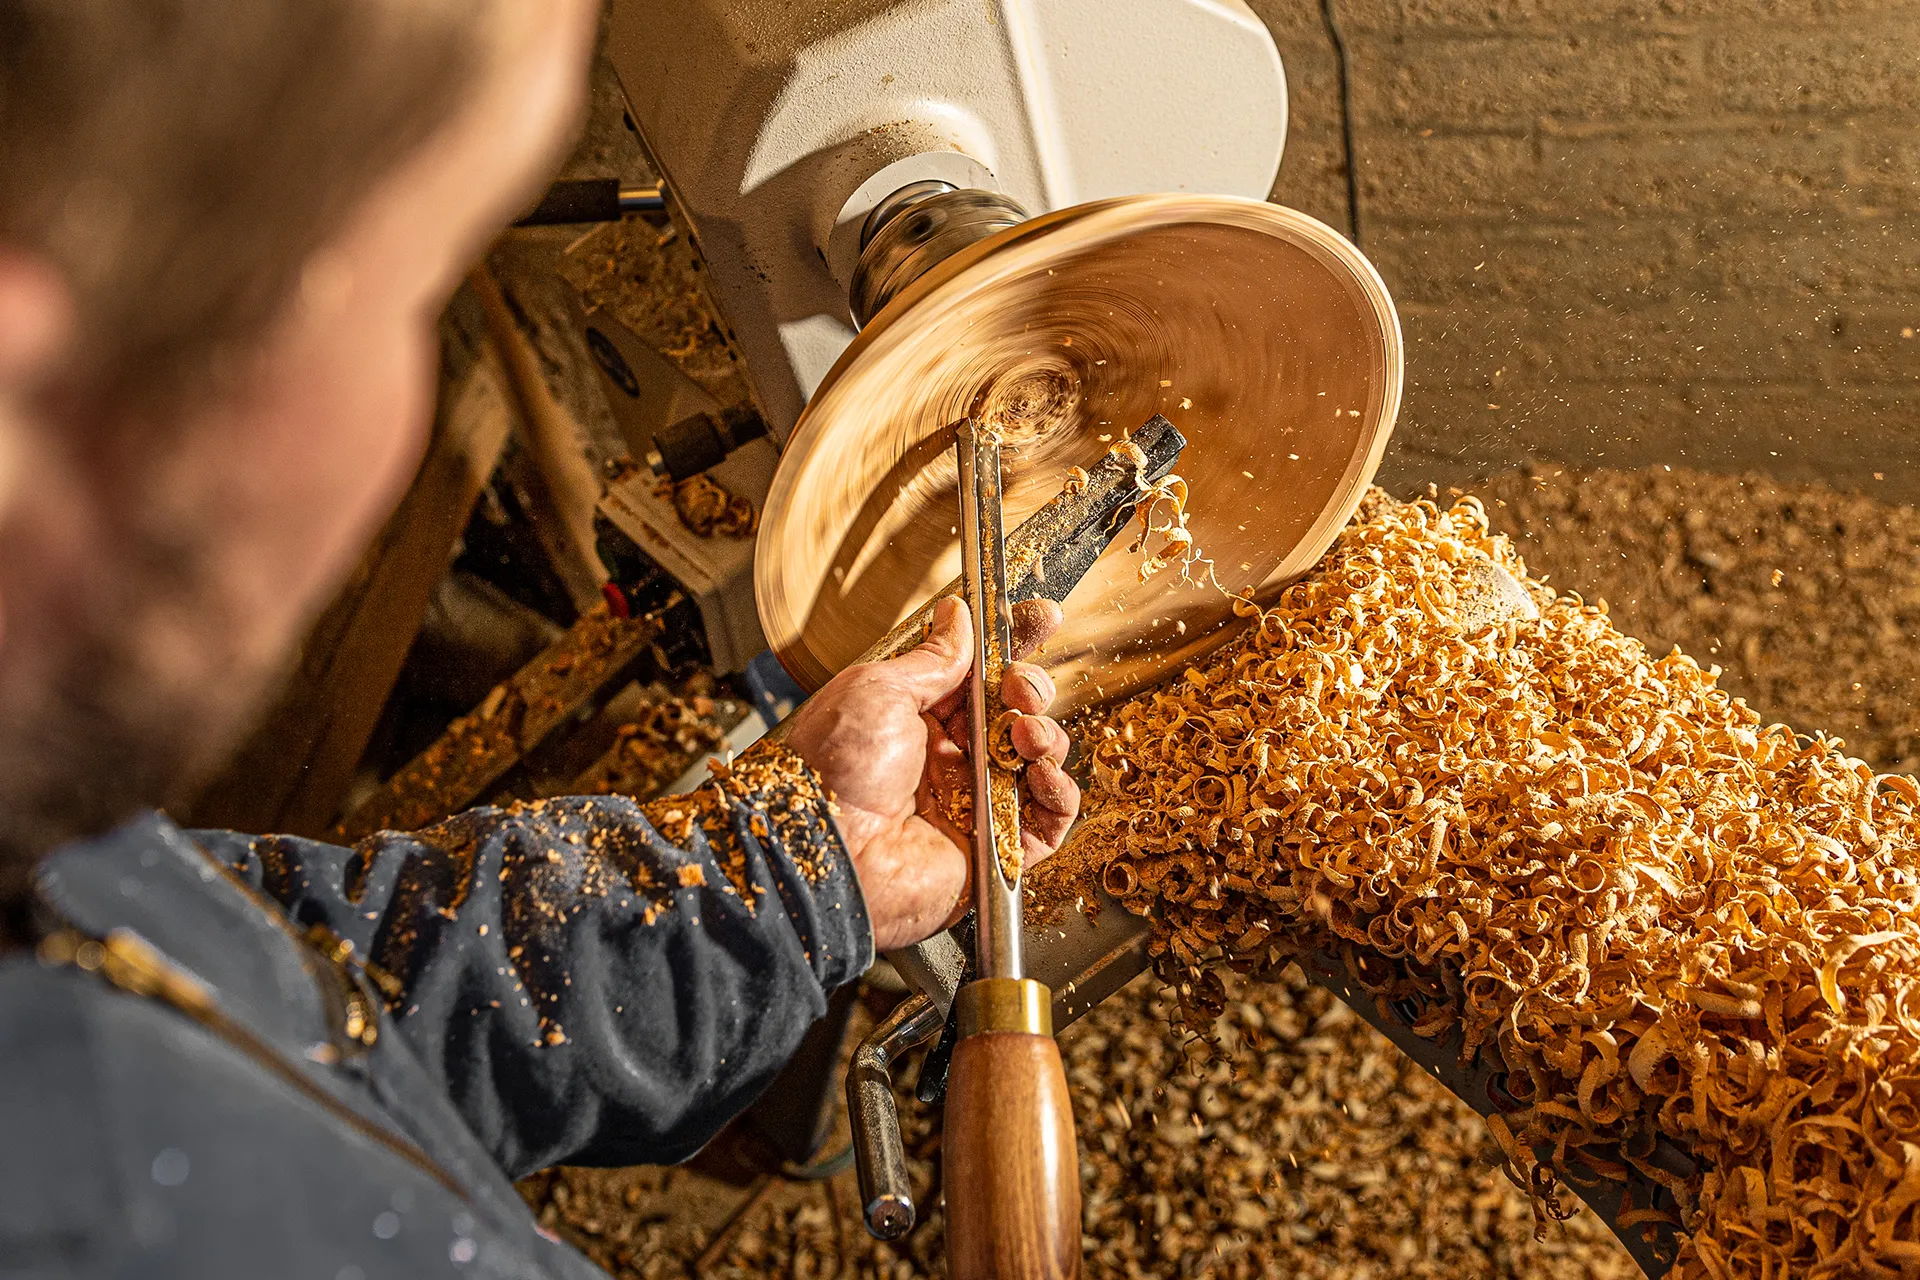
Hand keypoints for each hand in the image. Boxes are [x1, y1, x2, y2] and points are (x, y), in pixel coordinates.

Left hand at [786, 596, 1081, 950]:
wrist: (825, 851)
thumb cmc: (832, 768)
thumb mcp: (878, 688)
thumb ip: (932, 659)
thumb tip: (957, 615)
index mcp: (916, 719)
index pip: (977, 675)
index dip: (1012, 644)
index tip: (1042, 616)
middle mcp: (946, 760)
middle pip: (1013, 713)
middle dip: (1029, 689)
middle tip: (1020, 687)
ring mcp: (971, 805)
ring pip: (1035, 761)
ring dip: (1044, 736)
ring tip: (1026, 731)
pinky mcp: (991, 851)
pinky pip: (1045, 823)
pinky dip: (1058, 794)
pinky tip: (1043, 773)